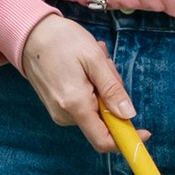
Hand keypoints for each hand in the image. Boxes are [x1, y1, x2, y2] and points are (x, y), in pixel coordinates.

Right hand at [18, 14, 135, 151]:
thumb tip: (129, 115)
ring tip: (92, 63)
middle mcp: (64, 115)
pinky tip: (83, 68)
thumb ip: (112, 89)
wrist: (29, 33)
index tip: (145, 131)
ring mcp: (58, 112)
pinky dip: (91, 89)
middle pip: (103, 122)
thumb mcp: (95, 59)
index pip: (103, 141)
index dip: (126, 140)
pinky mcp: (56, 106)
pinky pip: (84, 105)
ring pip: (95, 112)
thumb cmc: (62, 41)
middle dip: (113, 98)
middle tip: (107, 67)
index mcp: (75, 104)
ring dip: (102, 89)